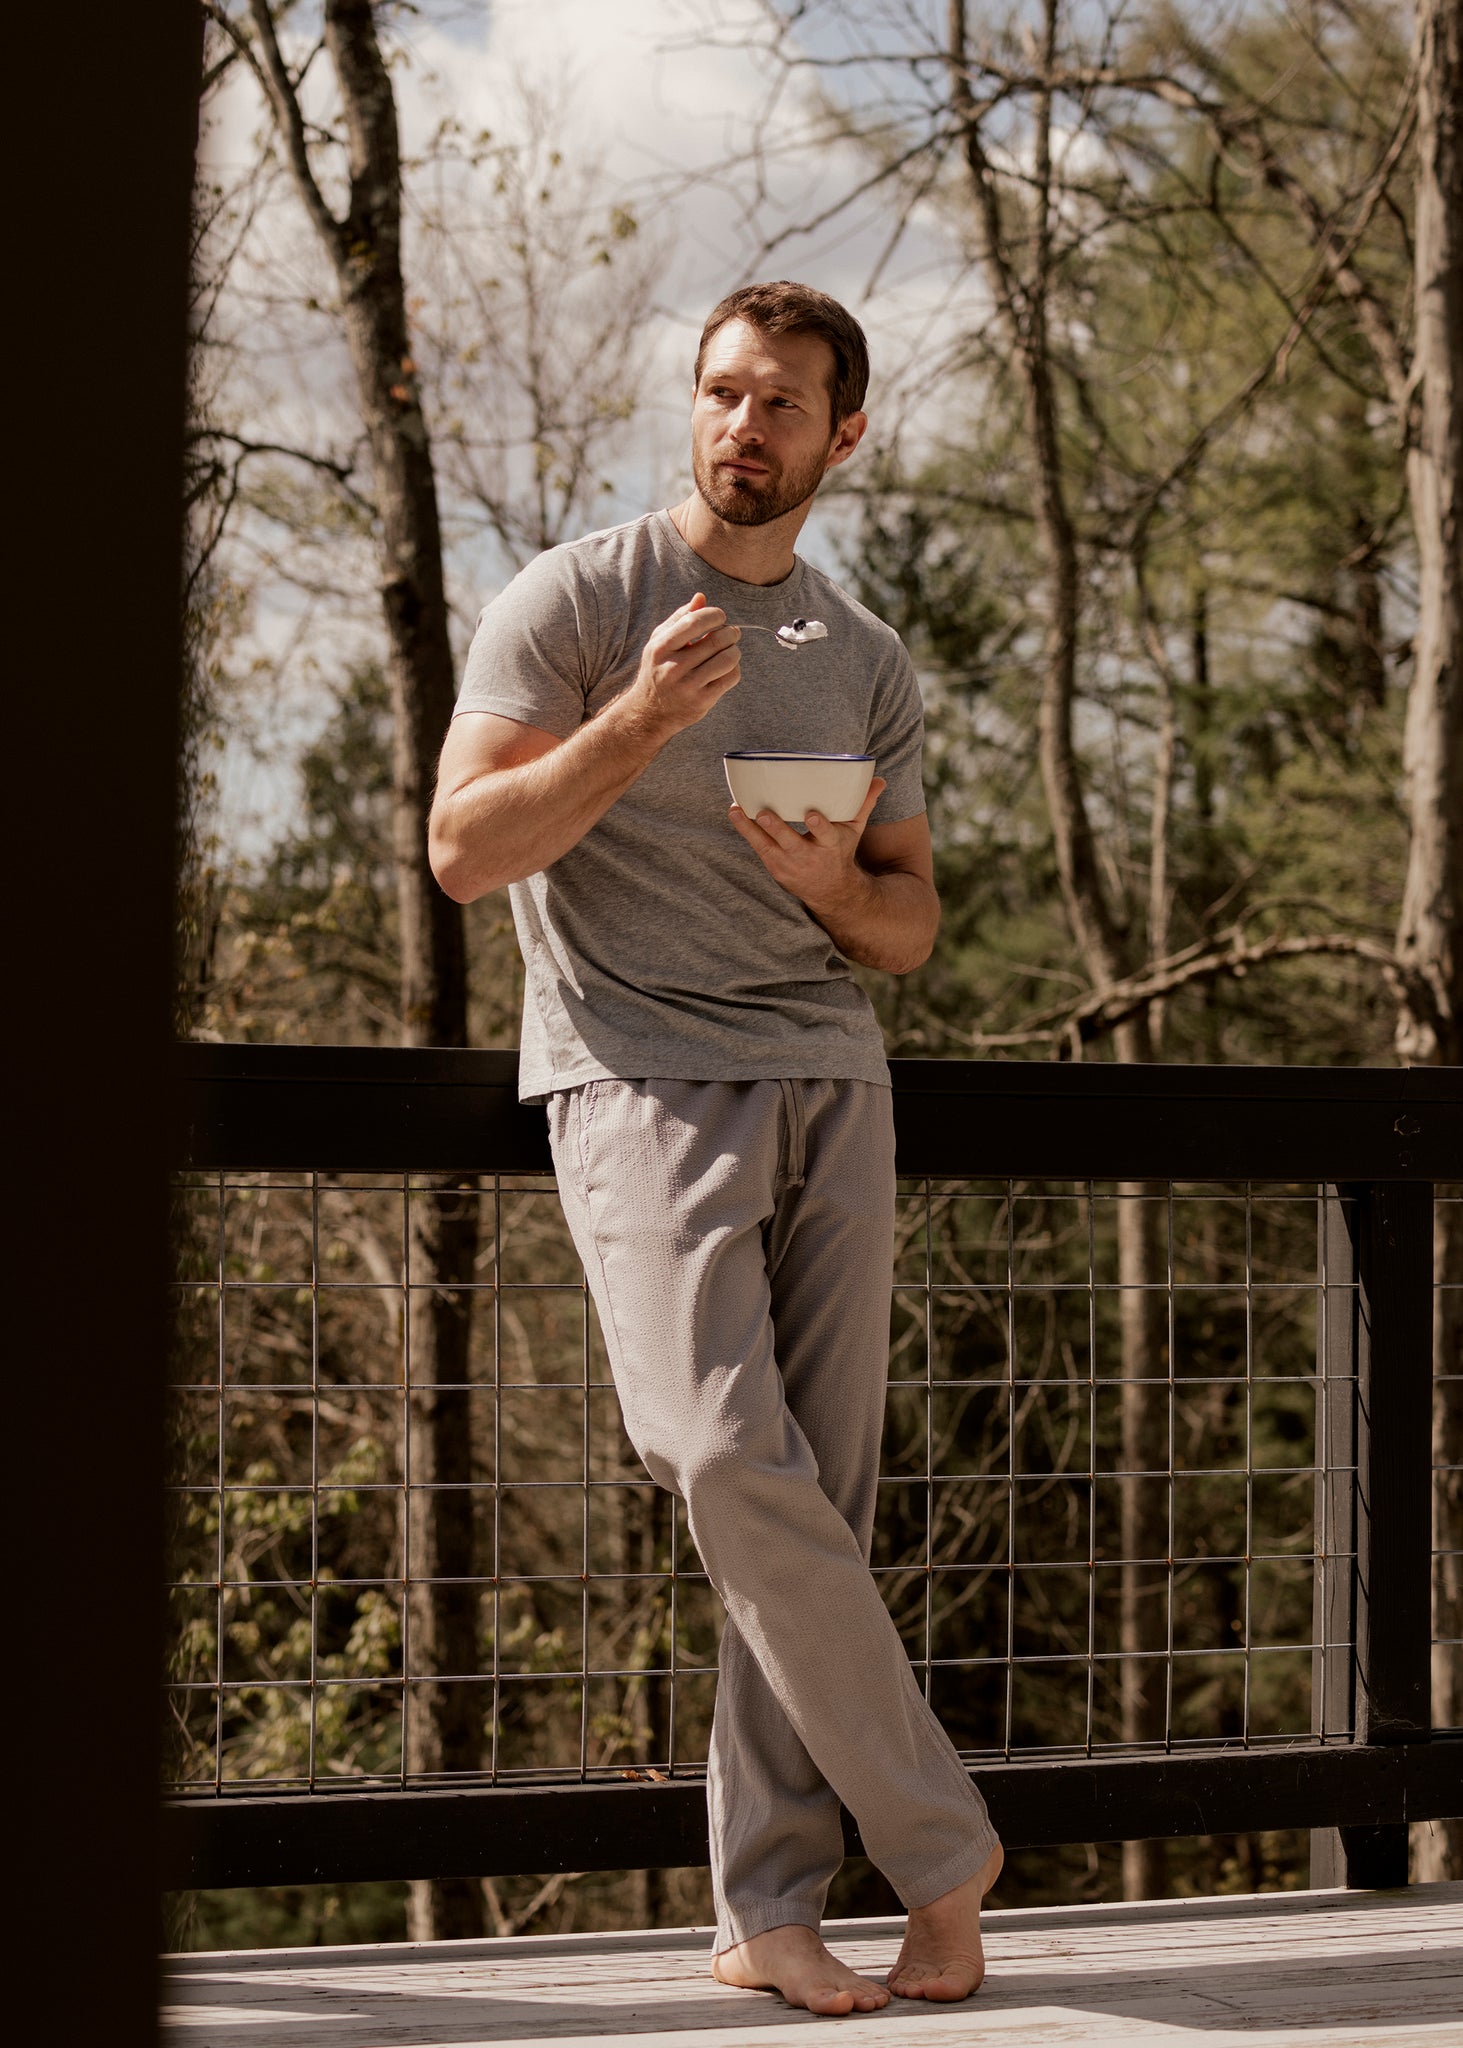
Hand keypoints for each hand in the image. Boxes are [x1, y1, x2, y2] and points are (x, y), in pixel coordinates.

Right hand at [624, 592, 740, 740]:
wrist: (650, 713)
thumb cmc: (658, 669)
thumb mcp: (659, 642)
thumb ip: (679, 618)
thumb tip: (701, 597)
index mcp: (661, 648)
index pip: (694, 621)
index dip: (714, 615)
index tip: (720, 617)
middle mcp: (673, 667)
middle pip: (716, 640)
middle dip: (730, 632)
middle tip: (731, 633)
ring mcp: (688, 686)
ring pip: (728, 659)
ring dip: (734, 650)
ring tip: (730, 649)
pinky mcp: (702, 701)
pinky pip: (731, 678)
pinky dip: (734, 668)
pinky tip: (727, 667)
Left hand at [729, 777, 886, 913]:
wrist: (830, 891)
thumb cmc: (840, 851)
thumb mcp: (854, 830)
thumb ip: (863, 804)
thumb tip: (879, 780)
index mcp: (831, 847)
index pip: (826, 835)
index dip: (819, 827)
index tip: (812, 816)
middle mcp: (809, 858)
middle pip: (791, 843)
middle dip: (777, 830)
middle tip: (765, 814)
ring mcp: (789, 865)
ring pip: (767, 846)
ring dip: (750, 829)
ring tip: (736, 810)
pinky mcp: (775, 868)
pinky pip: (758, 848)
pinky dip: (746, 832)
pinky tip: (735, 813)